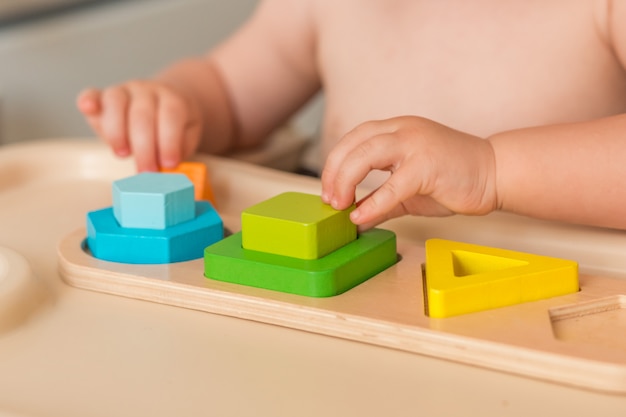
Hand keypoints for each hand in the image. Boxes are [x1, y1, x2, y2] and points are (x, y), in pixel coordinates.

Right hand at [76, 81, 202, 171]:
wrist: (165, 102)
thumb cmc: (175, 127)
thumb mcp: (186, 137)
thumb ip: (178, 151)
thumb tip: (168, 172)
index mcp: (172, 99)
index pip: (171, 116)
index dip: (169, 141)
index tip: (169, 164)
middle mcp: (147, 91)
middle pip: (142, 115)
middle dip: (143, 147)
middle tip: (146, 171)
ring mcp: (124, 91)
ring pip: (116, 103)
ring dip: (116, 132)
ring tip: (123, 154)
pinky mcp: (103, 96)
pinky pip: (92, 94)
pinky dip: (88, 100)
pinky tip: (88, 108)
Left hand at [321, 116, 497, 229]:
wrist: (495, 173)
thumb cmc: (453, 178)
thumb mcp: (408, 190)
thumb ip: (381, 201)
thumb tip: (356, 219)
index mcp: (396, 130)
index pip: (353, 139)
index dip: (334, 163)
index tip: (328, 189)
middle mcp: (402, 130)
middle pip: (353, 144)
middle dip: (333, 173)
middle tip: (329, 199)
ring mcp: (415, 144)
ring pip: (365, 155)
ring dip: (345, 181)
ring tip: (339, 205)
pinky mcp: (427, 165)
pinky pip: (391, 186)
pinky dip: (372, 203)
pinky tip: (361, 217)